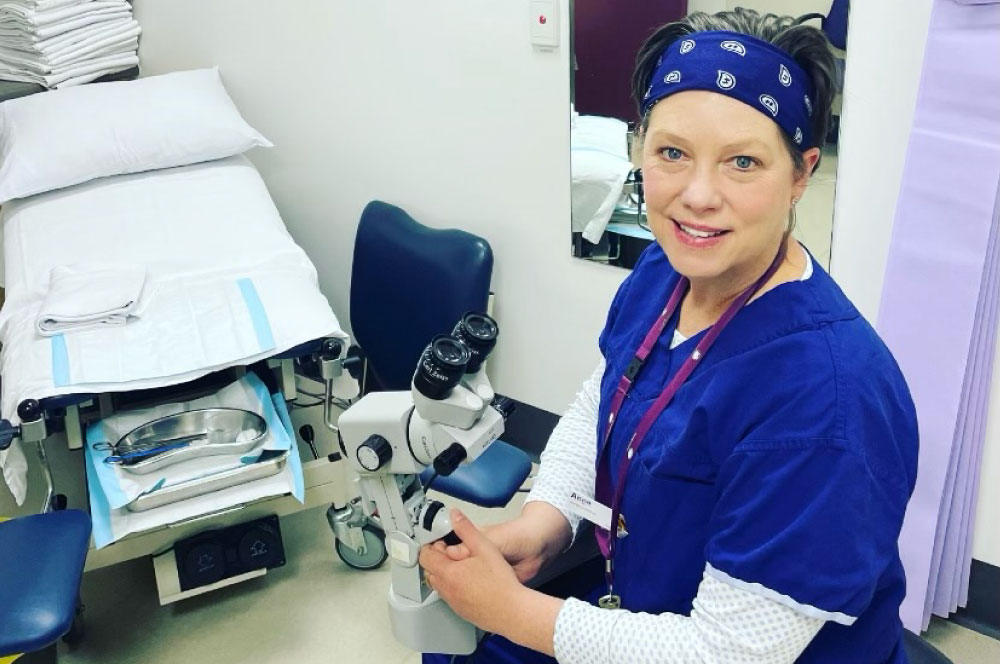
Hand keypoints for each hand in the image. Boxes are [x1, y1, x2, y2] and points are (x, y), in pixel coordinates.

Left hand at [419, 509, 525, 634]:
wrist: (513, 612)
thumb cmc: (501, 583)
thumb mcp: (485, 547)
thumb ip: (467, 529)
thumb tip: (454, 515)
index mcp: (448, 573)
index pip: (425, 556)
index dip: (432, 546)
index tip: (443, 543)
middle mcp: (446, 589)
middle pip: (429, 570)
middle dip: (438, 559)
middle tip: (455, 553)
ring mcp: (453, 602)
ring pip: (439, 584)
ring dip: (445, 573)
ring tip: (464, 567)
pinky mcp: (461, 611)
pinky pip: (449, 596)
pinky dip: (453, 587)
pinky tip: (471, 582)